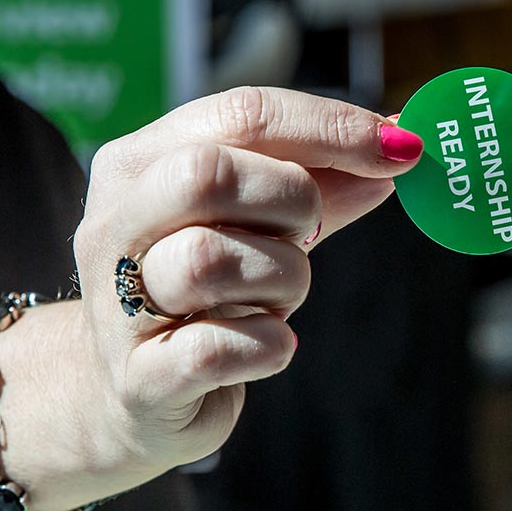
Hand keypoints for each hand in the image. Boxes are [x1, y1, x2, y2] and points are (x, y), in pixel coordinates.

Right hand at [73, 87, 422, 480]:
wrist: (134, 397)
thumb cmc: (202, 295)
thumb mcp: (255, 225)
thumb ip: (319, 183)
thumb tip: (398, 144)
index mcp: (138, 163)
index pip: (238, 114)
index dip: (328, 127)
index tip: (398, 147)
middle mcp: (113, 224)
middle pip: (205, 174)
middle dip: (290, 200)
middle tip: (309, 234)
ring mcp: (114, 304)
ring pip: (208, 260)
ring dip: (282, 278)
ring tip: (280, 297)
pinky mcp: (138, 380)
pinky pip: (215, 349)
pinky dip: (268, 345)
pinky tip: (273, 345)